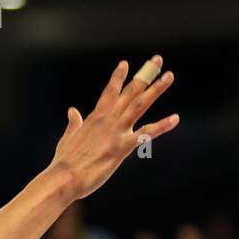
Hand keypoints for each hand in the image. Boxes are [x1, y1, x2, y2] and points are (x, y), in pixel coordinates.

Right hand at [51, 55, 178, 199]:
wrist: (63, 178)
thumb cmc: (64, 162)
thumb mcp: (67, 138)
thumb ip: (74, 123)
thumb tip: (72, 110)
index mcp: (94, 118)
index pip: (109, 93)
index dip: (117, 78)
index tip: (125, 64)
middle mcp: (107, 121)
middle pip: (129, 93)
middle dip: (144, 75)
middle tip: (156, 60)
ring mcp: (115, 133)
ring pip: (139, 105)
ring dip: (155, 90)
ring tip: (168, 76)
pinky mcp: (121, 148)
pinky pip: (145, 134)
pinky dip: (161, 126)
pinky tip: (174, 118)